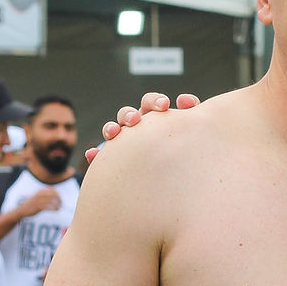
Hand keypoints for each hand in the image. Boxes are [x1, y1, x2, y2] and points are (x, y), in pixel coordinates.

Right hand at [21, 187, 61, 215]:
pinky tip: (56, 210)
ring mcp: (38, 201)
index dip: (58, 194)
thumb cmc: (32, 203)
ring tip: (59, 207)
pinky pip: (48, 207)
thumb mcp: (38, 195)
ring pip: (51, 200)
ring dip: (57, 204)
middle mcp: (39, 195)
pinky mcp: (37, 207)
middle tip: (61, 203)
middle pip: (53, 194)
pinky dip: (54, 208)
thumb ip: (45, 193)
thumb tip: (55, 190)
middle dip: (59, 198)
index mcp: (39, 191)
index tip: (60, 199)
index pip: (52, 189)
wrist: (21, 210)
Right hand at [84, 92, 199, 162]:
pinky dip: (96, 154)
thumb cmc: (190, 155)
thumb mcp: (193, 137)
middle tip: (136, 119)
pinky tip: (93, 154)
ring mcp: (126, 142)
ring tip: (114, 133)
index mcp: (158, 118)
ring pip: (114, 129)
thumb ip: (190, 120)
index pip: (154, 103)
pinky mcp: (114, 160)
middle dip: (131, 113)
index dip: (156, 102)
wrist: (179, 185)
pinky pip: (102, 155)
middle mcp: (140, 127)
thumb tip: (186, 100)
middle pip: (130, 113)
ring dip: (111, 128)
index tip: (165, 105)